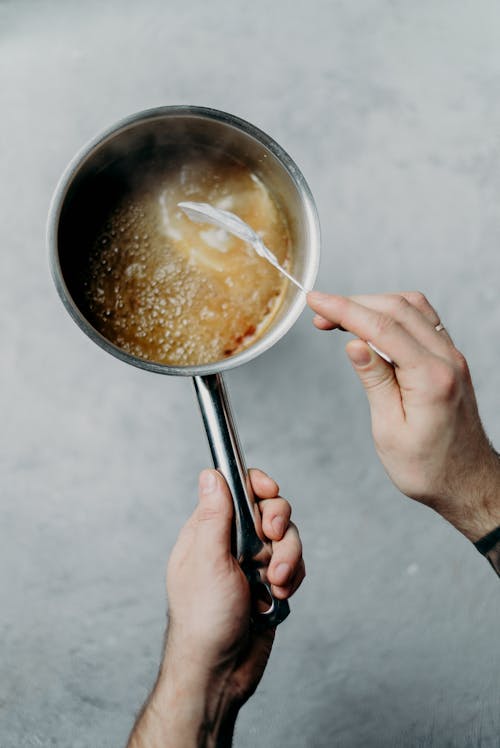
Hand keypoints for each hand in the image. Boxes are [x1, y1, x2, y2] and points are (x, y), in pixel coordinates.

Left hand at [127, 468, 303, 747]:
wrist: (220, 672)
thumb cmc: (203, 620)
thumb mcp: (207, 561)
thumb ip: (214, 516)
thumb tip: (211, 474)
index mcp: (208, 531)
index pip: (237, 489)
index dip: (258, 485)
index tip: (270, 491)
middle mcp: (230, 543)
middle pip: (269, 509)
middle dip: (278, 524)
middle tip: (271, 539)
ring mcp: (251, 564)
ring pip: (286, 538)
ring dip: (287, 558)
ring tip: (275, 582)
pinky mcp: (270, 584)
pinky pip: (294, 566)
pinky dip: (292, 578)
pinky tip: (277, 597)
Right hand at [308, 290, 499, 541]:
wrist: (467, 482)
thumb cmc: (427, 468)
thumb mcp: (390, 431)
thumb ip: (375, 381)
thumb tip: (353, 343)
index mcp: (431, 379)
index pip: (381, 328)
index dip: (344, 309)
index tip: (315, 300)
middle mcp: (447, 360)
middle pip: (397, 308)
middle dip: (354, 303)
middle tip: (320, 313)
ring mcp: (452, 356)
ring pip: (412, 308)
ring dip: (373, 304)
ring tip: (341, 317)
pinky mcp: (450, 359)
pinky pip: (423, 320)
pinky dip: (393, 314)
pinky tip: (372, 326)